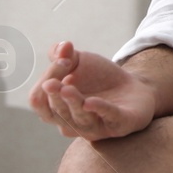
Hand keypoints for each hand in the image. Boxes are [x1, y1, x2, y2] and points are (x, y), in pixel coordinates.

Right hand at [28, 40, 155, 139]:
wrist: (133, 85)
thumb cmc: (98, 77)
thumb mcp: (78, 61)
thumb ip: (63, 54)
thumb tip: (62, 46)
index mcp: (55, 108)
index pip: (38, 100)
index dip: (45, 81)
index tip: (63, 60)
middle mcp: (71, 123)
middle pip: (54, 113)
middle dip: (54, 96)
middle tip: (53, 82)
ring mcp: (95, 127)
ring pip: (79, 119)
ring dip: (72, 103)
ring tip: (67, 88)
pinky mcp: (120, 124)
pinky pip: (109, 118)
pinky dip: (99, 109)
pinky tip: (90, 101)